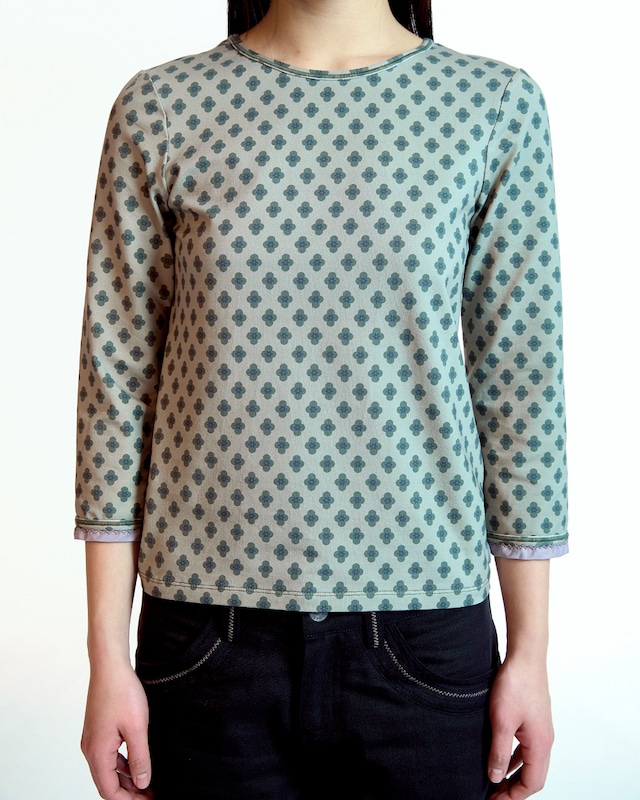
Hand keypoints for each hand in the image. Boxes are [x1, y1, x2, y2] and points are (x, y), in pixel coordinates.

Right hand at [81, 662, 153, 798]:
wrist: (110, 666)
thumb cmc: (121, 692)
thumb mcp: (137, 728)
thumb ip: (140, 758)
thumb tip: (142, 783)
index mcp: (97, 753)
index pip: (109, 791)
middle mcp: (91, 749)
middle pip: (108, 783)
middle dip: (129, 792)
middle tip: (151, 794)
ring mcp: (93, 739)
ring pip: (109, 769)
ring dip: (127, 778)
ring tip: (148, 780)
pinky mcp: (99, 730)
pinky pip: (110, 755)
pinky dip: (123, 763)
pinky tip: (138, 761)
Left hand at [487, 656, 553, 799]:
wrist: (526, 656)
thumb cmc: (516, 684)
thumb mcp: (501, 721)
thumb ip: (499, 751)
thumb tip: (495, 777)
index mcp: (540, 744)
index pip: (531, 783)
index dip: (513, 796)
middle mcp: (545, 739)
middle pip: (534, 776)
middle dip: (514, 789)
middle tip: (494, 796)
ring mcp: (541, 729)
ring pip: (530, 762)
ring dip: (515, 774)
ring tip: (496, 781)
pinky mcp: (534, 719)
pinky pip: (527, 747)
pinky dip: (515, 757)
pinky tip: (502, 756)